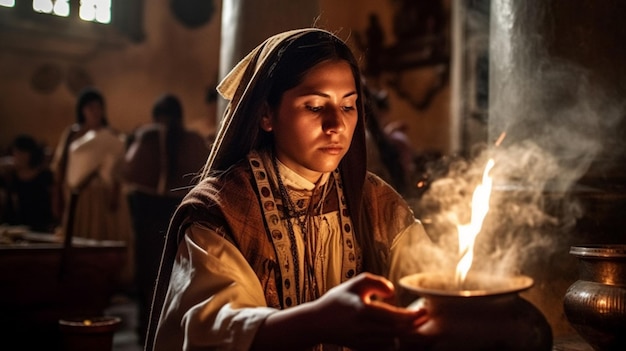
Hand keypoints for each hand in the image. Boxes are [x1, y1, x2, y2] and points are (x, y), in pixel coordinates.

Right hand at [312, 272, 428, 349]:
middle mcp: (362, 328)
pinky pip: (384, 348)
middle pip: (397, 331)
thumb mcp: (354, 284)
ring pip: (393, 342)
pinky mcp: (361, 348)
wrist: (316, 323)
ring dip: (406, 334)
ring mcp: (362, 341)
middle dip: (414, 325)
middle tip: (425, 317)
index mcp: (361, 311)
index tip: (423, 310)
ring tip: (416, 324)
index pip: (393, 317)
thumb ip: (375, 281)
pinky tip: (400, 332)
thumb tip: (392, 292)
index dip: (411, 315)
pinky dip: (395, 341)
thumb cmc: (337, 301)